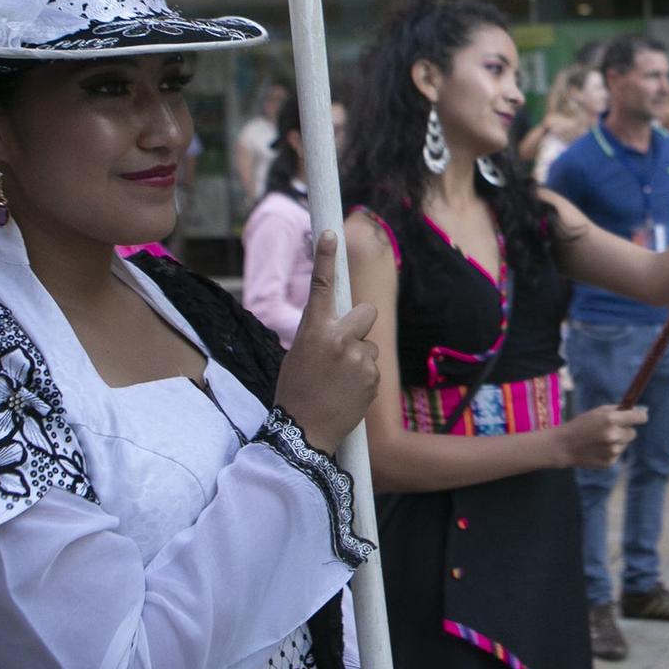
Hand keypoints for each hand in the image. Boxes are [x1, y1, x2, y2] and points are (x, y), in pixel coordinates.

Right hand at [274, 232, 380, 453]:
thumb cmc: (295, 393)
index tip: (331, 234)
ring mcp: (360, 359)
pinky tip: (346, 393)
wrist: (304, 434)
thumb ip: (320, 334)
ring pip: (369, 344)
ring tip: (338, 381)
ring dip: (359, 356)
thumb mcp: (298, 355)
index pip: (322, 287)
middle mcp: (340, 340)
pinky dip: (363, 377)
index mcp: (313, 331)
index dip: (326, 259)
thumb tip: (338, 326)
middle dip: (360, 323)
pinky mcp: (374, 378)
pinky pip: (373, 367)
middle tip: (345, 344)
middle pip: (367, 312)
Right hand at [557, 404, 648, 468]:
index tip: (641, 417)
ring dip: (617, 441)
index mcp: (611, 419)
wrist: (565, 446)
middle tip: (611, 429)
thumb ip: (619, 410)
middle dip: (625, 430)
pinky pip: (617, 454)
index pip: (638, 418)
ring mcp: (612, 450)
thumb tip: (641, 411)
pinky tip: (597, 449)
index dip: (641, 417)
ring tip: (600, 440)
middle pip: (633, 433)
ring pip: (625, 444)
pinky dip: (611, 451)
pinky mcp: (609, 462)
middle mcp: (614, 435)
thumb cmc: (582, 424)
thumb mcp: (598, 412)